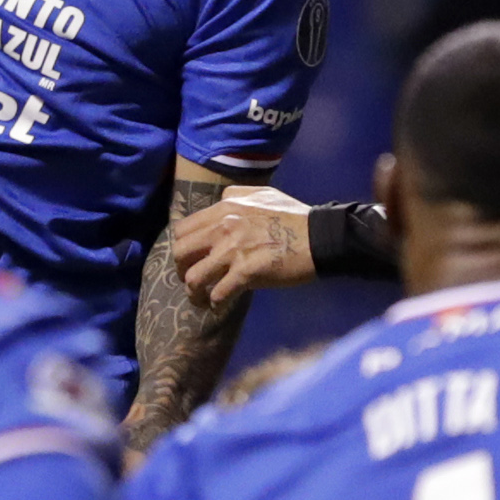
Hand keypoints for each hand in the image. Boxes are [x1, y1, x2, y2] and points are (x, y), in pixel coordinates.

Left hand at [171, 186, 314, 303]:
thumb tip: (221, 200)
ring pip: (194, 278)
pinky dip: (216, 303)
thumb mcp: (263, 194)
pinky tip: (220, 306)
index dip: (182, 247)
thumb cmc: (294, 216)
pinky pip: (218, 294)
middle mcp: (223, 227)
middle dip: (181, 270)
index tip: (190, 258)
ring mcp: (233, 251)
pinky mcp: (246, 273)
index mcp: (225, 208)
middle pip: (180, 253)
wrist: (319, 236)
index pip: (183, 228)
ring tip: (202, 299)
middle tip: (192, 280)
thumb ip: (237, 195)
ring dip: (194, 292)